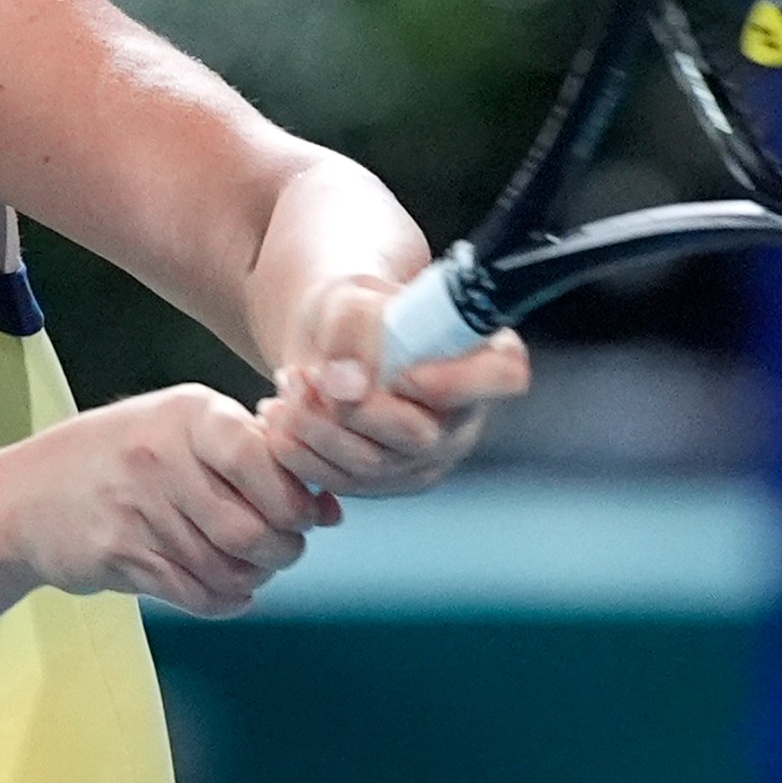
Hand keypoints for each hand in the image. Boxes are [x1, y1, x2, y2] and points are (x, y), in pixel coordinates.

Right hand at [0, 383, 340, 617]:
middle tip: (279, 549)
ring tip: (246, 568)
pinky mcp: (119, 554)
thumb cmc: (123, 459)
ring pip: (229, 569)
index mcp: (191, 413)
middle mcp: (164, 456)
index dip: (298, 499)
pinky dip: (222, 601)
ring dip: (251, 579)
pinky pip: (195, 593)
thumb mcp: (181, 430)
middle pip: (256, 528)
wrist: (25, 496)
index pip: (269, 460)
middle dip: (282, 550)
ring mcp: (138, 507)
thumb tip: (330, 508)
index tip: (303, 512)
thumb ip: (253, 457)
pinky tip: (219, 588)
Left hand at [257, 275, 529, 496]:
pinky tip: (277, 417)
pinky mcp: (386, 481)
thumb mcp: (351, 300)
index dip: (455, 382)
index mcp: (482, 358)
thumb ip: (355, 333)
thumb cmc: (355, 312)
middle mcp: (464, 416)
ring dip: (316, 429)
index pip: (503, 376)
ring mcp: (426, 457)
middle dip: (351, 412)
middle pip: (420, 437)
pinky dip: (301, 452)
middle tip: (305, 376)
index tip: (403, 372)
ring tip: (287, 386)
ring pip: (373, 466)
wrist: (331, 342)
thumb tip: (345, 388)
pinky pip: (343, 482)